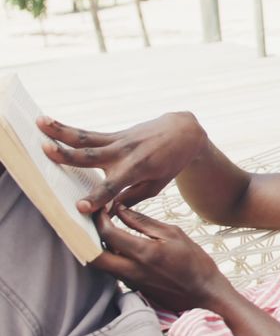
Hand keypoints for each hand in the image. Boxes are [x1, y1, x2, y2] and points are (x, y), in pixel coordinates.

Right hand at [37, 113, 207, 213]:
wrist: (184, 132)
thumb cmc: (171, 162)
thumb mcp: (157, 185)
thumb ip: (130, 198)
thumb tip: (107, 212)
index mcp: (138, 169)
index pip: (113, 187)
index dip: (97, 198)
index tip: (80, 208)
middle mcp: (124, 153)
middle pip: (92, 156)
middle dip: (68, 157)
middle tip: (46, 153)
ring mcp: (118, 141)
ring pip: (85, 138)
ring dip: (60, 132)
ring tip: (39, 124)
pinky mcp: (115, 135)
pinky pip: (88, 134)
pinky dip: (67, 130)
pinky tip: (47, 124)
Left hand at [91, 205, 231, 313]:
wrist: (204, 293)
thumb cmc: (194, 262)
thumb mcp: (174, 234)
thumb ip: (144, 222)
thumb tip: (121, 210)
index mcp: (144, 253)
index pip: (108, 234)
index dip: (100, 219)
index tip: (102, 209)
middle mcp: (132, 270)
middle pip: (93, 256)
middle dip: (87, 237)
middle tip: (94, 222)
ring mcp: (130, 281)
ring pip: (100, 265)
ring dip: (97, 247)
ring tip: (104, 230)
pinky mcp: (132, 288)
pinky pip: (112, 270)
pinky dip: (109, 256)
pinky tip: (117, 245)